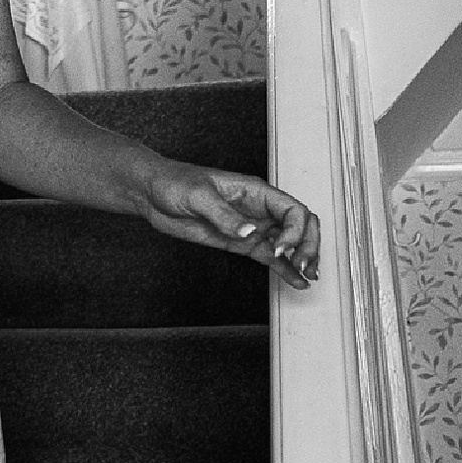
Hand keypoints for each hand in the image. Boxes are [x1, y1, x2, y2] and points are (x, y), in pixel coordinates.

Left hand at [137, 158, 321, 290]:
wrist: (153, 194)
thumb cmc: (174, 181)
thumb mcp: (197, 194)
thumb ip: (224, 214)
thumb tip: (249, 230)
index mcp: (254, 190)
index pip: (291, 209)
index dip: (295, 230)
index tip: (281, 248)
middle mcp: (258, 209)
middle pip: (299, 224)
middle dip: (308, 244)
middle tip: (303, 265)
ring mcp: (250, 227)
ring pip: (289, 242)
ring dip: (301, 257)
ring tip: (307, 275)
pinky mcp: (240, 243)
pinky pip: (269, 256)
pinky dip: (284, 269)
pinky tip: (295, 280)